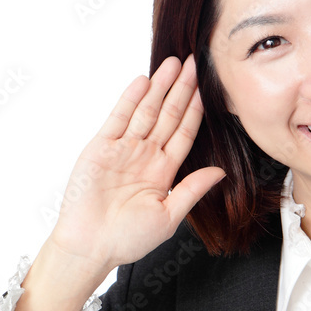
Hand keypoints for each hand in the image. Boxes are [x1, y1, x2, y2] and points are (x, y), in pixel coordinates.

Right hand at [49, 54, 225, 271]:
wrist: (90, 247)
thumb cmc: (127, 239)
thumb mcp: (168, 216)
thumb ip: (192, 190)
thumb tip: (220, 172)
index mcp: (164, 172)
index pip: (184, 133)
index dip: (196, 110)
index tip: (207, 88)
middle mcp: (145, 156)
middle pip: (168, 115)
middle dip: (181, 89)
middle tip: (194, 63)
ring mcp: (123, 150)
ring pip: (146, 111)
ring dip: (160, 87)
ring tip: (173, 63)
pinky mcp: (101, 147)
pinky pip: (118, 118)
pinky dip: (129, 99)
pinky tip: (143, 82)